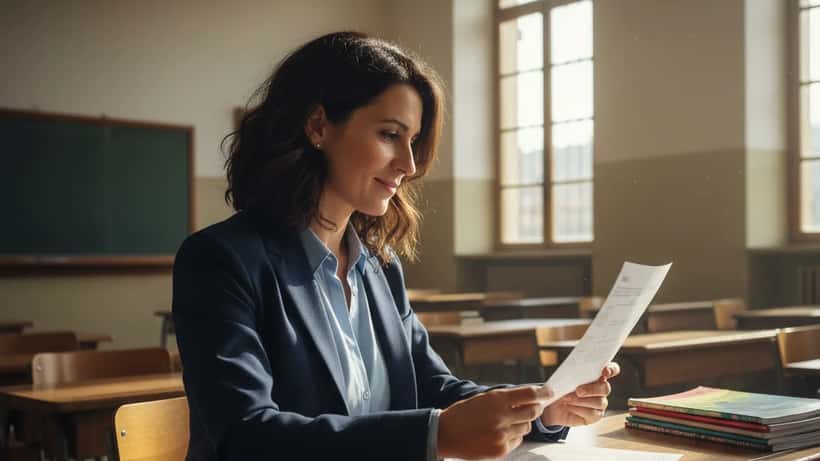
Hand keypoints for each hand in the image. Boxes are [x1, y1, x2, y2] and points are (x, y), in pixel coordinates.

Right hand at [438, 385, 552, 459]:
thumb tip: (529, 397)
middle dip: (535, 409)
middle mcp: (501, 417)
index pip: (530, 394)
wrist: (445, 434)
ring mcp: (502, 435)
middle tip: (533, 407)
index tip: (549, 392)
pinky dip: (512, 436)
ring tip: (505, 423)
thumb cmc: (463, 414)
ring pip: (526, 428)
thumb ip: (505, 398)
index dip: (543, 393)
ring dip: (521, 424)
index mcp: (496, 400)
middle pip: (533, 412)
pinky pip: (517, 441)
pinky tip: (498, 434)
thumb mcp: (483, 398)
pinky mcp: (500, 449)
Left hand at [540, 362, 619, 426]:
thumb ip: (568, 375)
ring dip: (582, 401)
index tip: (604, 371)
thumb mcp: (562, 378)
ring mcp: (599, 403)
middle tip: (578, 390)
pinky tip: (570, 406)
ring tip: (568, 399)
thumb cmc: (560, 388)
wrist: (553, 406)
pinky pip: (593, 414)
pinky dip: (580, 409)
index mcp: (596, 375)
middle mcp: (600, 389)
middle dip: (592, 389)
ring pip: (600, 402)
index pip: (612, 369)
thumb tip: (566, 378)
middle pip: (606, 388)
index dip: (612, 369)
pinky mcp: (595, 416)